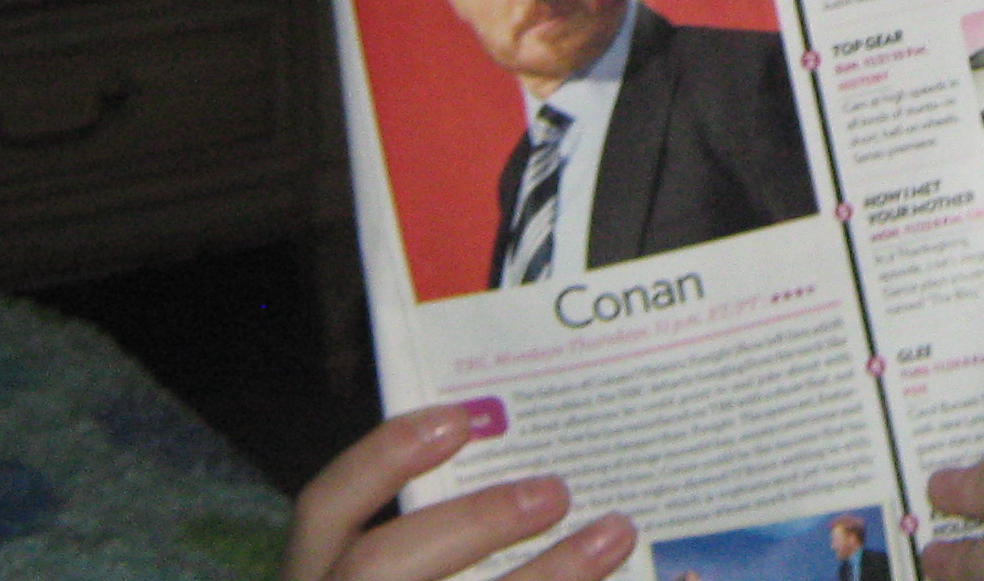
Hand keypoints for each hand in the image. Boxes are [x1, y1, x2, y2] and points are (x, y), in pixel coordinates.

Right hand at [284, 404, 637, 580]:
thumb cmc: (427, 580)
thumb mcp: (408, 569)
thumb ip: (445, 538)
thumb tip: (534, 471)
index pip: (325, 510)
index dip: (381, 458)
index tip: (462, 418)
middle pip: (380, 566)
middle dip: (470, 523)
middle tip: (556, 490)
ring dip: (548, 576)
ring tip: (617, 533)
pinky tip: (658, 580)